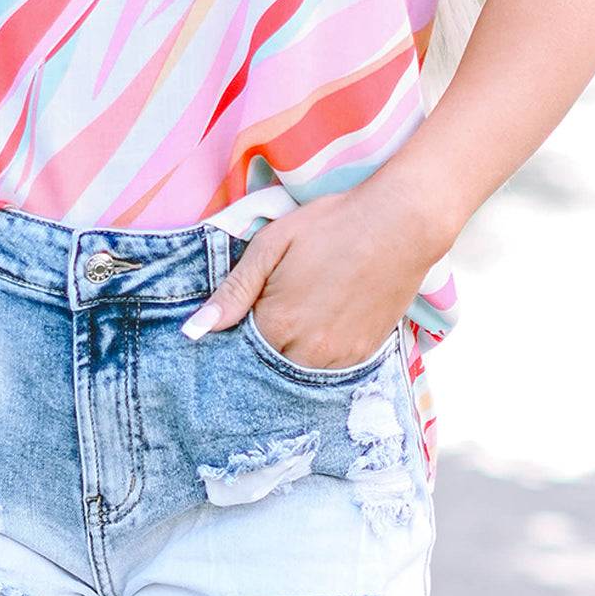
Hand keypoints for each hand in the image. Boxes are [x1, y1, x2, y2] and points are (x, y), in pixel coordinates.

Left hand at [181, 174, 454, 369]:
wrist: (401, 224)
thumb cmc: (332, 225)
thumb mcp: (273, 244)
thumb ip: (233, 290)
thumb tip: (193, 331)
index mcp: (277, 323)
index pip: (238, 352)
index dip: (235, 334)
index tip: (241, 316)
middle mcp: (307, 352)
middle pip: (267, 365)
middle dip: (261, 346)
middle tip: (275, 307)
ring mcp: (339, 358)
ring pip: (298, 371)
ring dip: (290, 352)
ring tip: (301, 311)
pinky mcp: (365, 355)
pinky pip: (329, 370)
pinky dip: (318, 354)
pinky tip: (323, 321)